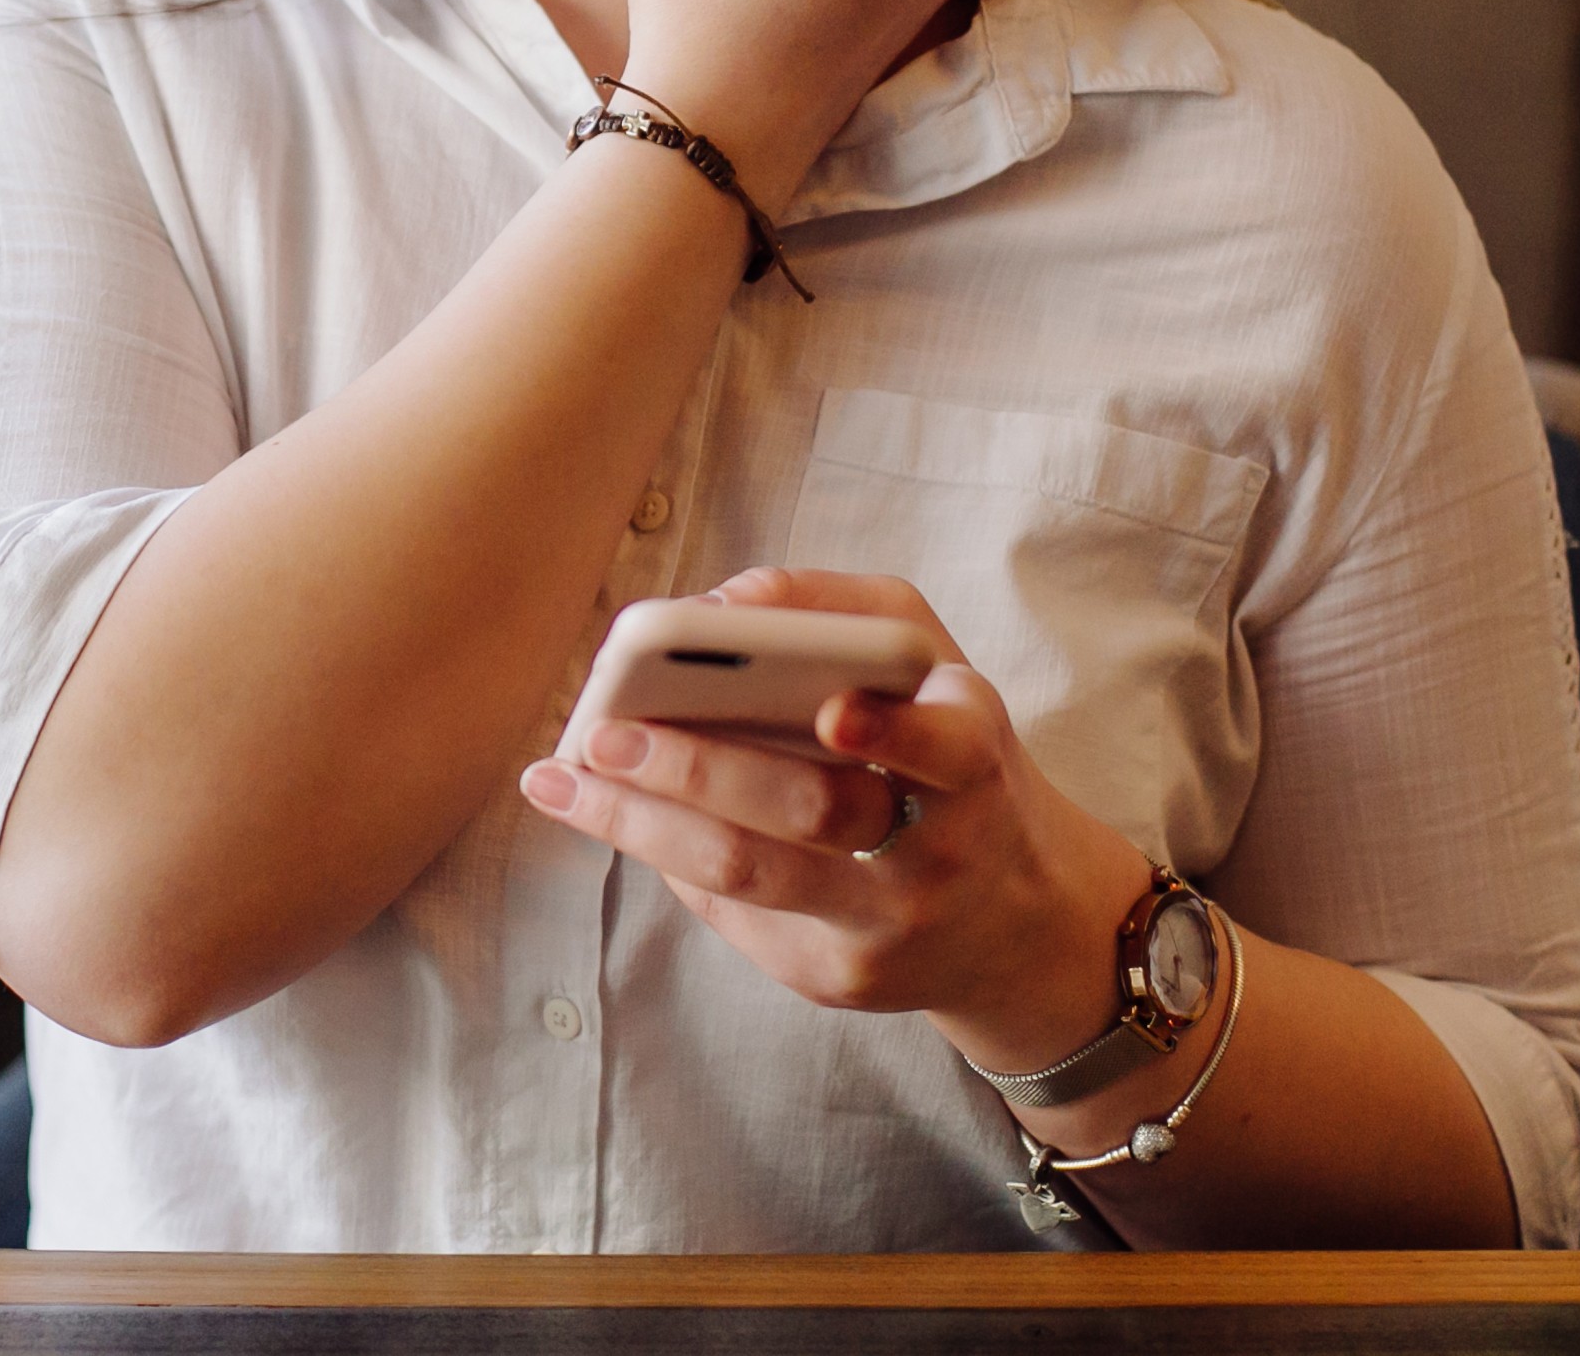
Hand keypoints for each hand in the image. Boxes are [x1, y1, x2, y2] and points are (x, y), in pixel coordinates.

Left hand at [517, 566, 1154, 1070]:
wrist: (1018, 924)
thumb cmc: (953, 755)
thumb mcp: (938, 668)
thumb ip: (849, 611)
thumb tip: (725, 600)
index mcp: (976, 757)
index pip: (947, 747)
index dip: (892, 729)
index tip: (832, 711)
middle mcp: (942, 851)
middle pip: (814, 811)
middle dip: (699, 766)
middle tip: (604, 731)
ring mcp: (886, 929)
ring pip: (748, 874)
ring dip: (640, 823)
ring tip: (562, 779)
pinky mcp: (836, 980)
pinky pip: (731, 911)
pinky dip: (665, 852)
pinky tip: (614, 814)